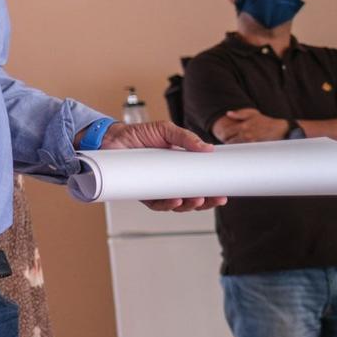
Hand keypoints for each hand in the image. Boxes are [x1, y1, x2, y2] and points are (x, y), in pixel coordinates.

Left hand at [100, 119, 225, 212]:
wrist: (113, 137)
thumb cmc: (139, 134)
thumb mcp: (166, 131)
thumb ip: (186, 138)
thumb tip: (208, 148)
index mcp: (179, 168)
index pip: (199, 184)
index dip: (211, 192)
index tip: (223, 194)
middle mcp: (169, 180)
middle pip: (191, 198)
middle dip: (205, 203)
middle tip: (214, 199)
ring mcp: (156, 188)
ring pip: (176, 205)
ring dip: (188, 206)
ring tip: (196, 200)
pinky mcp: (142, 192)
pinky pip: (156, 204)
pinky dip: (166, 205)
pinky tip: (175, 201)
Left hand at [213, 108, 289, 144]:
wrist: (279, 128)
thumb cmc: (265, 121)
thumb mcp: (252, 114)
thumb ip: (239, 114)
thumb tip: (228, 113)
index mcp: (242, 125)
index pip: (226, 133)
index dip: (223, 135)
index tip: (223, 136)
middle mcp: (245, 134)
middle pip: (229, 141)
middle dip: (227, 142)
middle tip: (228, 142)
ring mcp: (250, 141)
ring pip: (236, 146)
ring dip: (234, 147)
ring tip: (234, 146)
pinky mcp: (255, 147)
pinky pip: (244, 150)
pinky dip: (241, 150)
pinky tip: (241, 149)